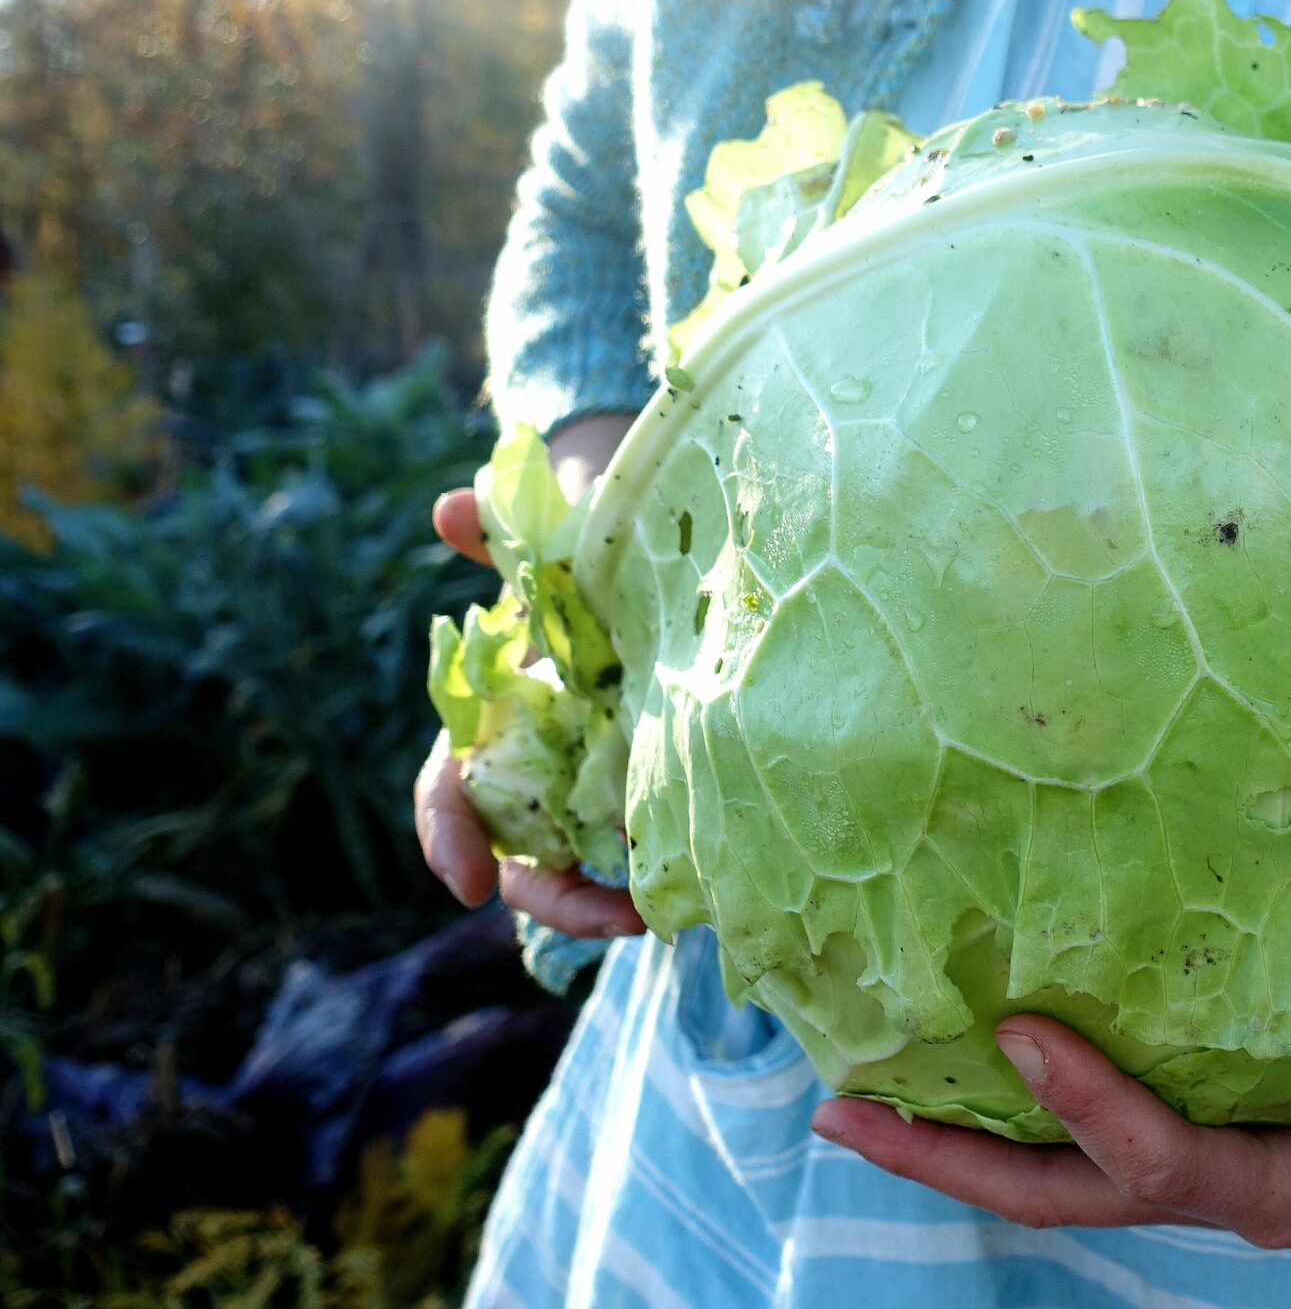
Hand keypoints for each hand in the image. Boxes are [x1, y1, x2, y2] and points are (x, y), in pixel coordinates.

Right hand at [416, 413, 643, 938]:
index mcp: (497, 718)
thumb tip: (449, 508)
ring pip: (585, 866)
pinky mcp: (650, 782)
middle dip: (557, 898)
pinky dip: (661, 867)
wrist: (648, 554)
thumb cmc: (585, 555)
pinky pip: (646, 841)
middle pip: (521, 855)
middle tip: (614, 917)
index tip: (466, 882)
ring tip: (666, 914)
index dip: (447, 835)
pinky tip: (707, 881)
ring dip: (611, 900)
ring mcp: (594, 780)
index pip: (450, 790)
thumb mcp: (547, 546)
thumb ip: (499, 535)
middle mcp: (538, 763)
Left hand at [812, 961, 1290, 1247]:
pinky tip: (935, 1048)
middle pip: (1071, 1193)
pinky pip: (1080, 1119)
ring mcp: (1200, 1148)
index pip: (1177, 1167)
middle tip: (842, 1111)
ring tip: (845, 1096)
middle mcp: (1230, 1177)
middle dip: (956, 1160)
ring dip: (952, 1138)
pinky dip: (1002, 1101)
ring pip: (1056, 1169)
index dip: (1097, 1114)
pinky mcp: (1192, 1104)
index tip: (1021, 1032)